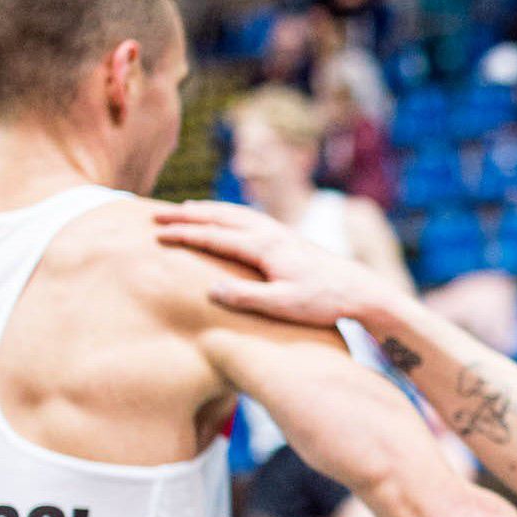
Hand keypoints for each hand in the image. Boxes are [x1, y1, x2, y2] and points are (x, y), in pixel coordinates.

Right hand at [155, 201, 402, 326]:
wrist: (360, 291)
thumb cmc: (324, 302)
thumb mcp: (284, 306)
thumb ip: (248, 298)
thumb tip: (211, 289)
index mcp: (265, 247)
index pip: (215, 237)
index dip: (184, 235)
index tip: (157, 235)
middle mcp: (270, 233)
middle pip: (220, 218)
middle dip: (187, 216)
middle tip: (157, 216)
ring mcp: (280, 233)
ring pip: (235, 214)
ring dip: (207, 210)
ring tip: (183, 210)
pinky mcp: (288, 238)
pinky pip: (249, 218)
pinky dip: (228, 214)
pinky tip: (224, 219)